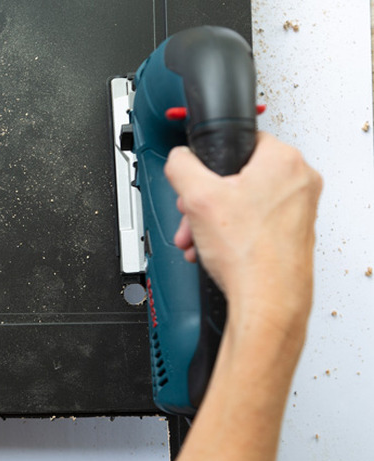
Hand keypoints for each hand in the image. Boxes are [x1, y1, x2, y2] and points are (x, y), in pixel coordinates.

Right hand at [165, 132, 321, 321]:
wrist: (267, 300)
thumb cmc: (249, 255)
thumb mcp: (197, 197)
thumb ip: (181, 165)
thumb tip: (179, 157)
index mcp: (284, 160)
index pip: (240, 141)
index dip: (210, 163)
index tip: (199, 182)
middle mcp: (300, 182)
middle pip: (239, 176)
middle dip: (206, 199)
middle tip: (192, 215)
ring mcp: (300, 209)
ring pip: (244, 202)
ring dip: (213, 219)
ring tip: (199, 238)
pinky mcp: (294, 232)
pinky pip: (255, 223)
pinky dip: (232, 234)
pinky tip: (214, 249)